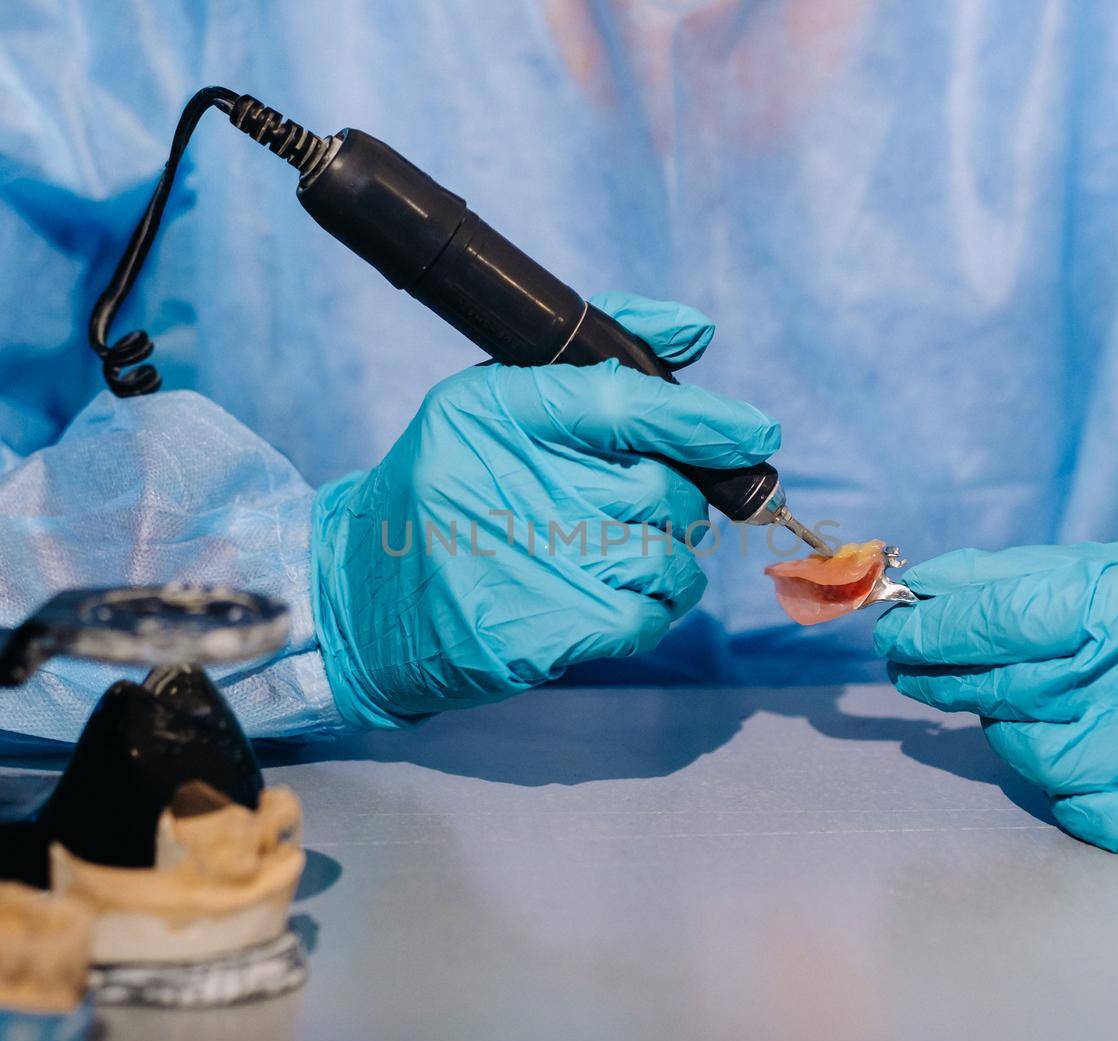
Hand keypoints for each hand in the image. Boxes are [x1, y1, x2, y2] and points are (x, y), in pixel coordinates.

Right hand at [312, 292, 778, 726]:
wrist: (361, 602)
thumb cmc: (445, 491)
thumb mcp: (491, 405)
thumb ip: (596, 362)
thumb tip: (696, 331)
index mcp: (492, 408)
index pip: (623, 398)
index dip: (703, 417)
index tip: (757, 431)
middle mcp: (509, 479)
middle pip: (660, 486)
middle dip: (675, 501)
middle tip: (640, 509)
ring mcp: (528, 561)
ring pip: (667, 554)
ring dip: (668, 558)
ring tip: (622, 555)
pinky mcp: (541, 632)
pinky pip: (650, 614)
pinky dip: (654, 607)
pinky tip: (616, 598)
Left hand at [873, 534, 1117, 853]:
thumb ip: (1038, 578)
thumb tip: (936, 584)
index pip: (996, 620)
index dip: (931, 623)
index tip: (892, 619)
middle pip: (994, 688)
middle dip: (942, 670)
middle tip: (917, 656)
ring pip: (1024, 752)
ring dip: (1015, 721)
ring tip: (1058, 692)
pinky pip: (1074, 805)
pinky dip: (1068, 774)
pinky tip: (1103, 740)